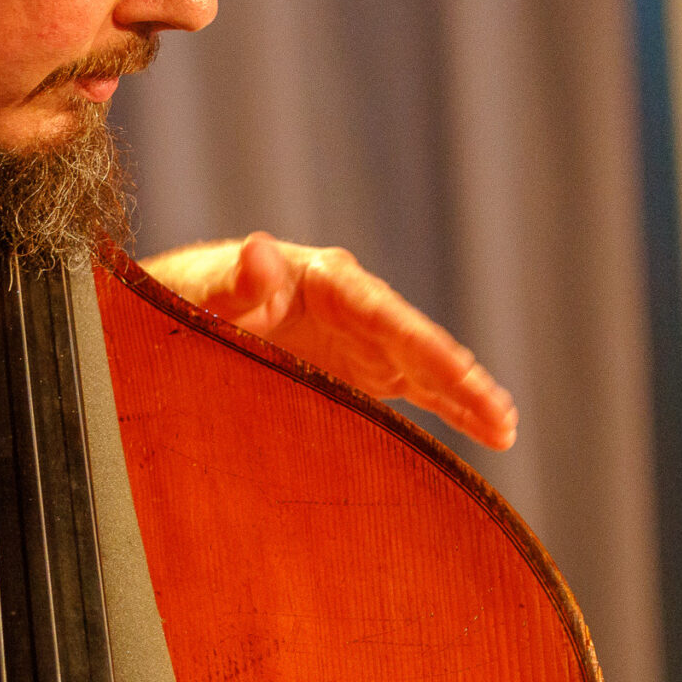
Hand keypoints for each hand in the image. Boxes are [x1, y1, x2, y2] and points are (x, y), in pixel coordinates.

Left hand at [140, 233, 517, 450]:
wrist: (176, 312)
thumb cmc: (187, 298)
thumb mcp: (203, 290)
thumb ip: (234, 279)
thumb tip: (259, 251)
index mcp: (325, 280)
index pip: (384, 313)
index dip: (423, 343)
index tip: (459, 370)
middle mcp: (354, 307)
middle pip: (416, 342)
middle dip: (459, 377)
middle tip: (500, 415)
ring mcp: (360, 341)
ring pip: (424, 368)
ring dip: (465, 396)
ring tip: (505, 428)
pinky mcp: (359, 371)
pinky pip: (413, 389)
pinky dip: (447, 408)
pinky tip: (485, 431)